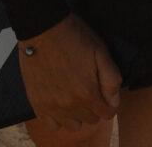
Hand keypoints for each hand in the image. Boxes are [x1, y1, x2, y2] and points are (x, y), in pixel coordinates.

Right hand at [18, 12, 122, 133]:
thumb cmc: (73, 35)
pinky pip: (52, 124)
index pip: (108, 113)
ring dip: (77, 113)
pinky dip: (57, 116)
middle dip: (93, 105)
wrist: (42, 27)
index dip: (108, 102)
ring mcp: (52, 106)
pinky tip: (59, 99)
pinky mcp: (37, 103)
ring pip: (73, 125)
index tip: (103, 90)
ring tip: (73, 94)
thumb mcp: (100, 50)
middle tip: (88, 86)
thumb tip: (114, 100)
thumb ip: (111, 78)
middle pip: (91, 119)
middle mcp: (69, 104)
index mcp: (87, 92)